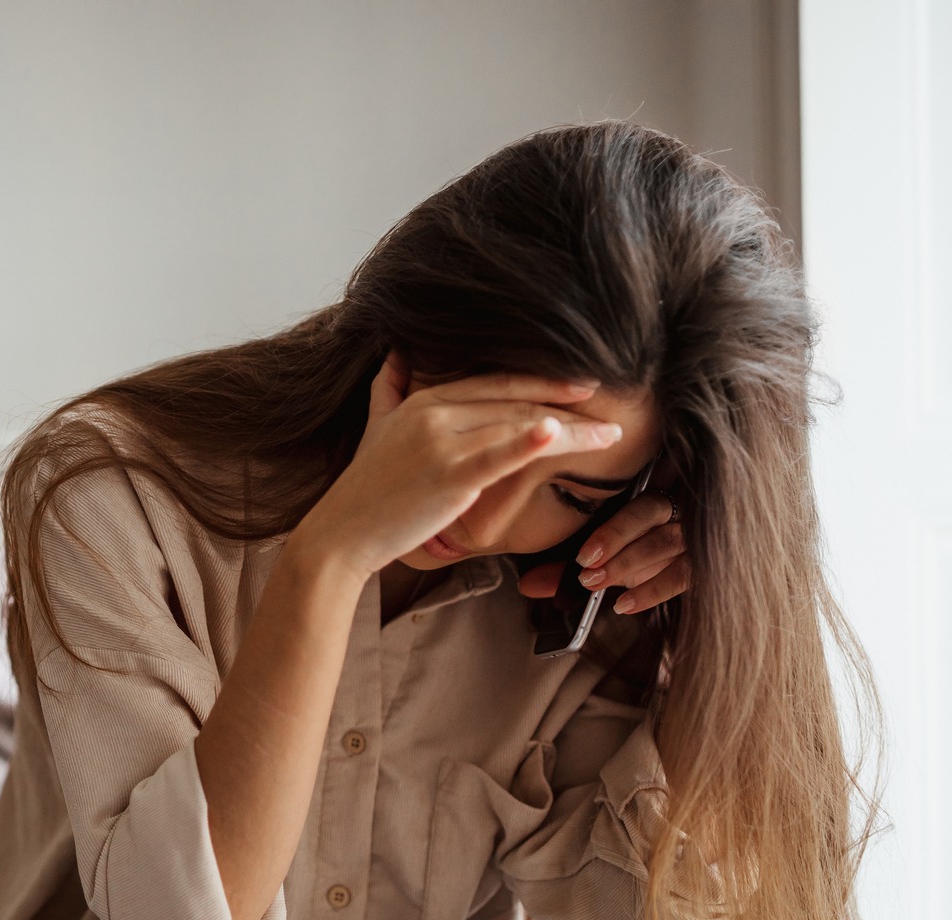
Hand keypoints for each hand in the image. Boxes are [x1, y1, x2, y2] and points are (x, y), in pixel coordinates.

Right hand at [293, 352, 623, 582]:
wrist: (340, 534)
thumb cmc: (364, 489)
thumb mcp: (375, 426)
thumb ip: (389, 387)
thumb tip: (396, 352)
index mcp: (427, 399)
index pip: (497, 383)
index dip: (543, 381)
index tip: (581, 385)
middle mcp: (436, 411)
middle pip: (516, 401)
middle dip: (568, 404)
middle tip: (610, 407)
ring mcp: (442, 442)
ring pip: (519, 426)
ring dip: (571, 430)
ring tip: (610, 435)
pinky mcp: (448, 475)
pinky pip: (497, 454)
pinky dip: (529, 440)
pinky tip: (557, 429)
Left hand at [514, 488, 688, 614]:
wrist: (681, 563)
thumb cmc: (634, 551)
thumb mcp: (601, 556)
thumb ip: (566, 568)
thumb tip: (527, 585)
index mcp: (650, 488)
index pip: (632, 499)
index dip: (610, 529)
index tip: (582, 556)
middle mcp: (677, 505)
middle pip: (651, 514)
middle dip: (615, 543)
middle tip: (585, 571)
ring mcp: (697, 532)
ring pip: (668, 542)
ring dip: (630, 565)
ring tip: (598, 585)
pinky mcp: (707, 562)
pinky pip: (684, 574)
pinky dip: (652, 591)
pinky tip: (624, 606)